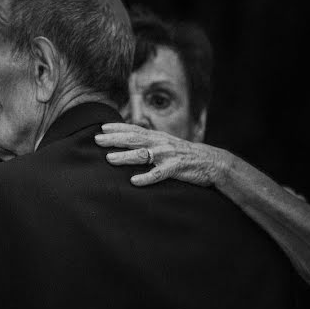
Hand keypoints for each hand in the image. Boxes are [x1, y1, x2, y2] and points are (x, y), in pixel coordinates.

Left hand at [94, 122, 230, 186]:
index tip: (102, 127)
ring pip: (143, 155)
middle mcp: (161, 143)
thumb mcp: (167, 144)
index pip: (135, 129)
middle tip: (98, 140)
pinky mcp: (176, 168)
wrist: (212, 162)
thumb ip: (151, 142)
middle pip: (134, 139)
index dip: (118, 127)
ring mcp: (168, 155)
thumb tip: (131, 142)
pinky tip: (134, 181)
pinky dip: (146, 177)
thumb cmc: (185, 155)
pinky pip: (159, 174)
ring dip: (125, 157)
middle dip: (115, 139)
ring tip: (109, 159)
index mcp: (158, 137)